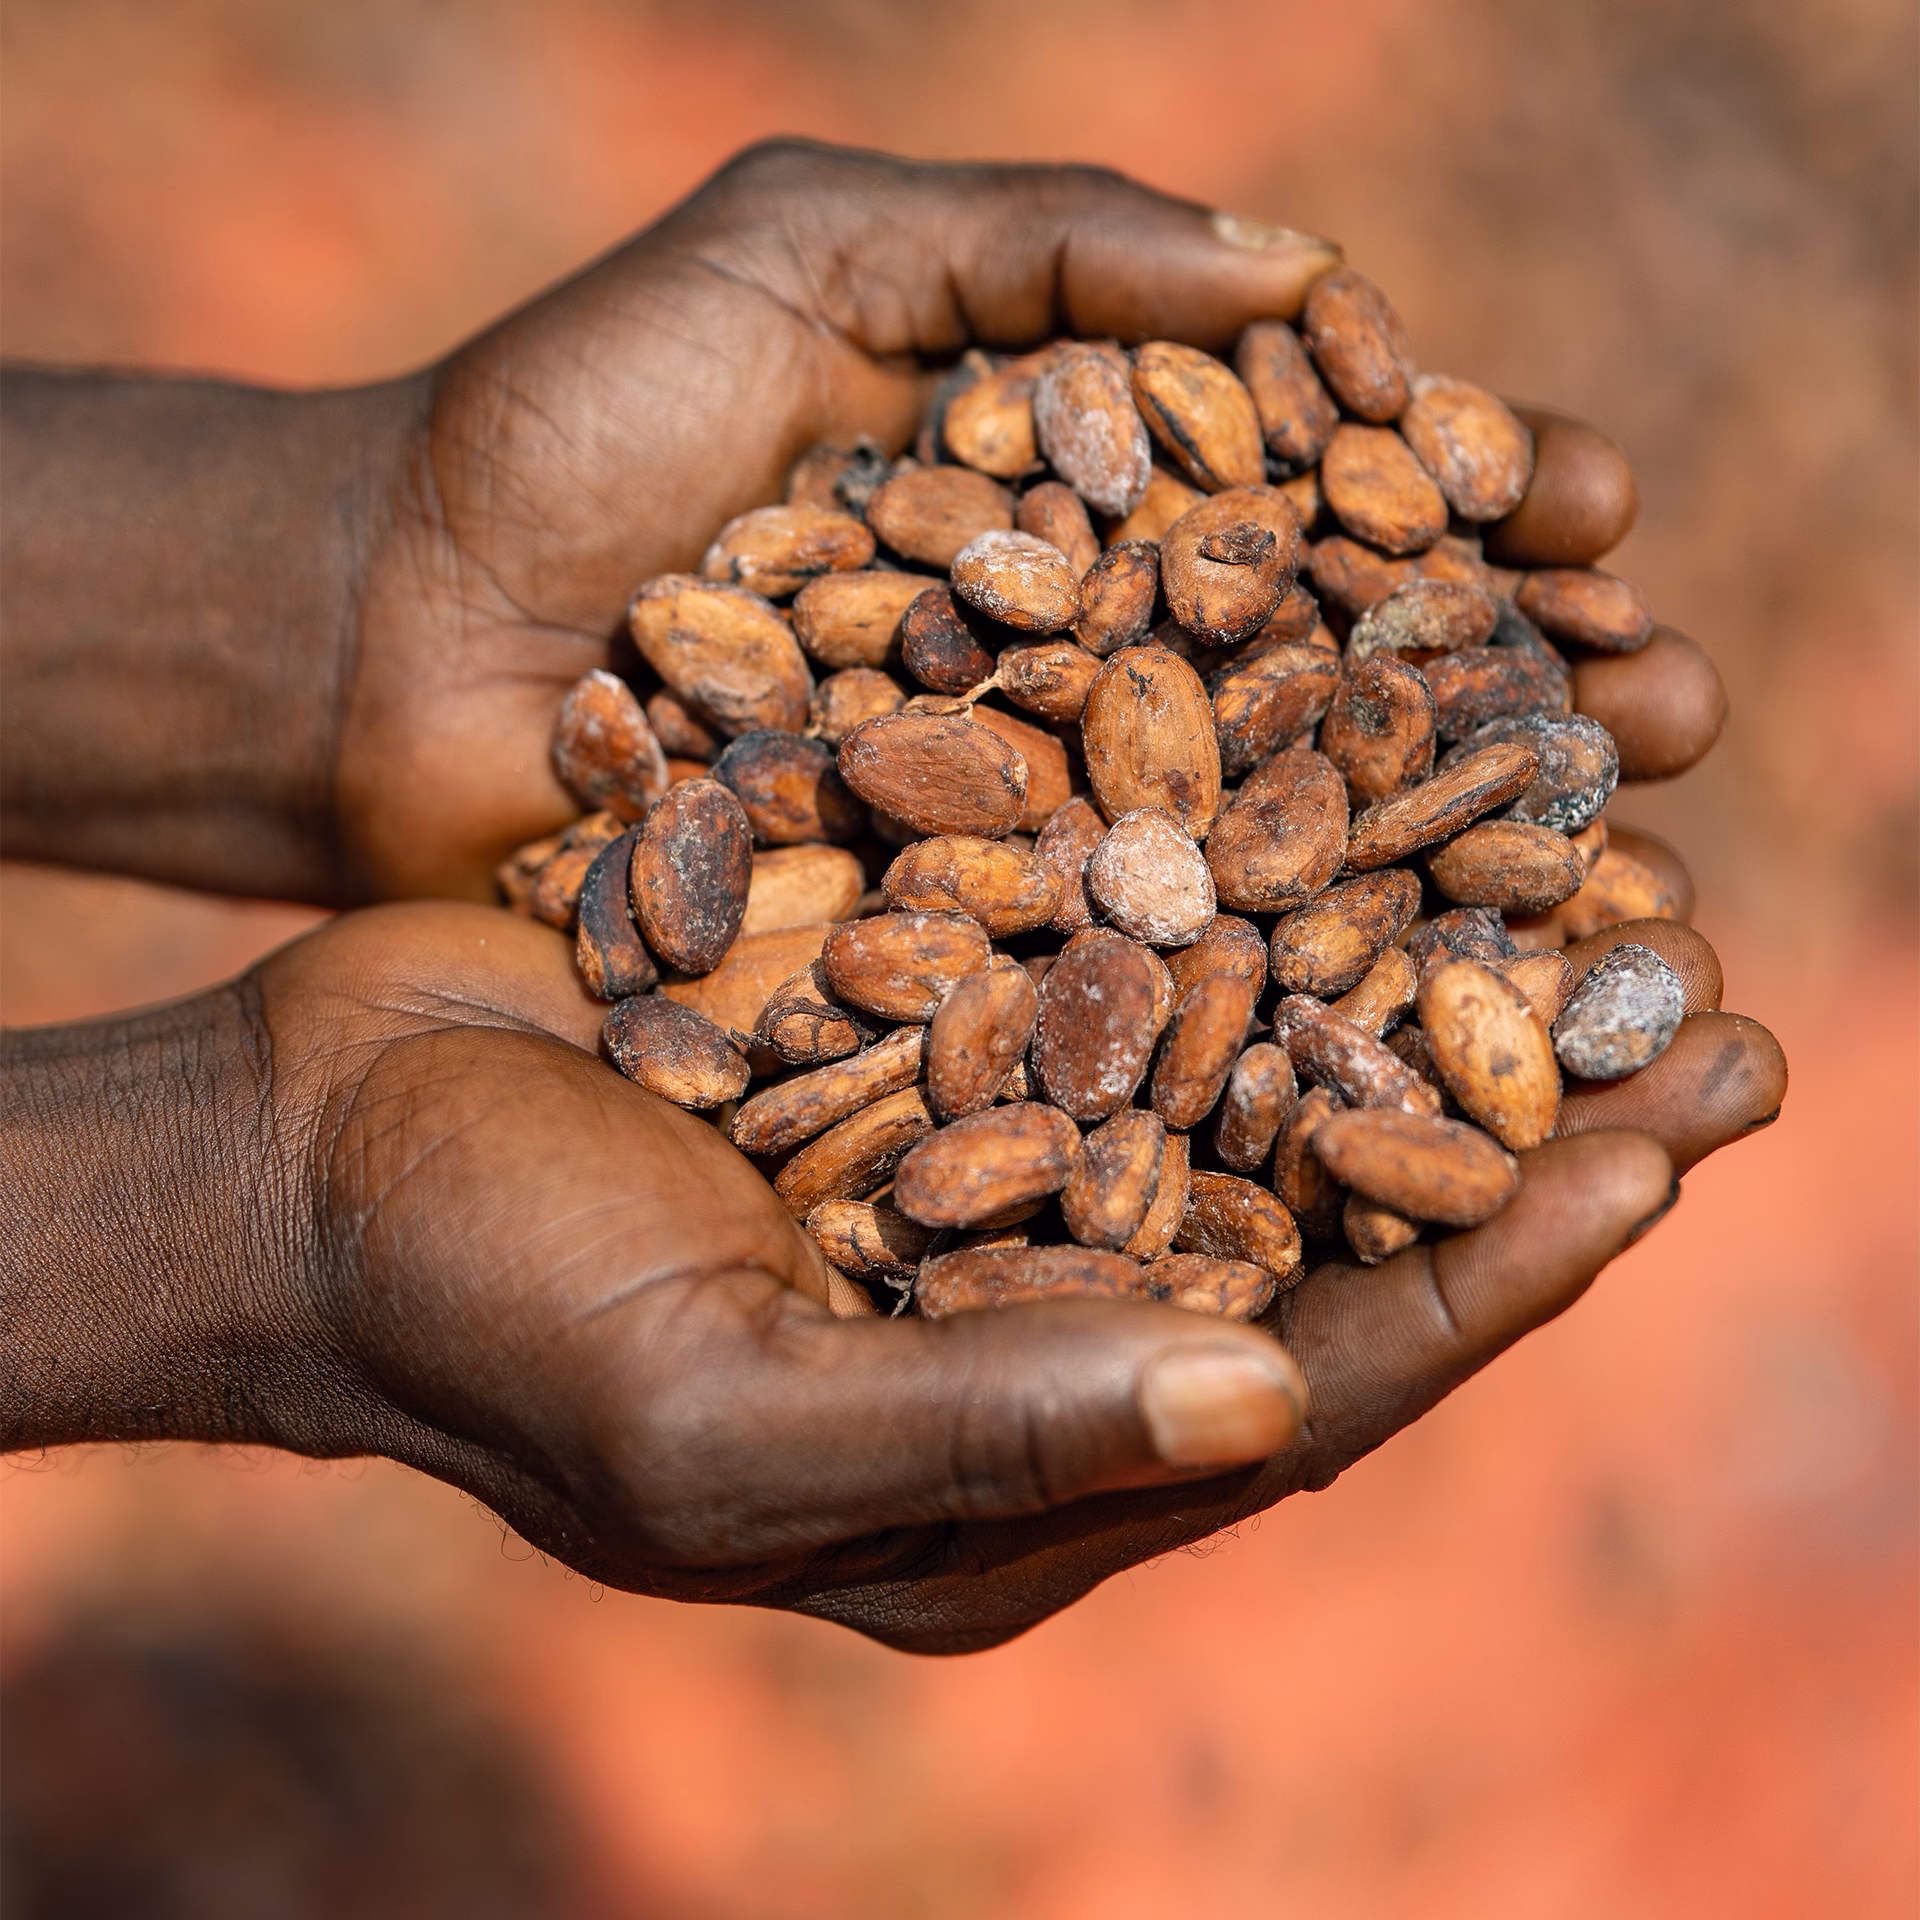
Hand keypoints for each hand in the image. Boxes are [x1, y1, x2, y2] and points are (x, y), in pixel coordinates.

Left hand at [2, 137, 1723, 905]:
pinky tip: (1401, 1034)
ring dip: (1442, 874)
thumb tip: (1317, 277)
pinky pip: (1112, 989)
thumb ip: (1039, 248)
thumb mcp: (799, 254)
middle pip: (1332, 690)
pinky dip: (1255, 1013)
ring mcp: (1012, 834)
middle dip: (1511, 701)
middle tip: (1679, 716)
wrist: (376, 642)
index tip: (1596, 517)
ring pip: (1263, 854)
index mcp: (1075, 509)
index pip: (1319, 506)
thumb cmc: (568, 431)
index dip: (1466, 508)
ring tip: (1619, 884)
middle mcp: (1073, 681)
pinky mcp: (932, 964)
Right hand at [2, 900, 1783, 1652]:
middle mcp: (1042, 1294)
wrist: (316, 1149)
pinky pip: (1125, 926)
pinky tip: (1354, 751)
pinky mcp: (933, 997)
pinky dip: (1246, 849)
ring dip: (1424, 960)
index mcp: (1022, 1459)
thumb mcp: (720, 1424)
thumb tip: (1277, 1417)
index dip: (1501, 1274)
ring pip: (1258, 1054)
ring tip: (1595, 849)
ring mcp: (993, 1135)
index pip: (1323, 1381)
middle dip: (1535, 1117)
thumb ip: (990, 1426)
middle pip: (1334, 1214)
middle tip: (1724, 1009)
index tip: (1667, 1152)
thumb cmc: (486, 1319)